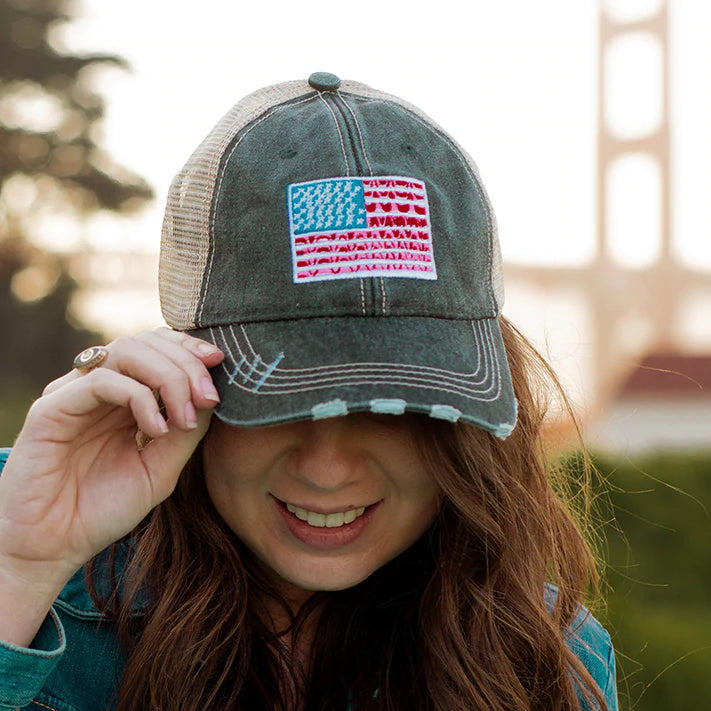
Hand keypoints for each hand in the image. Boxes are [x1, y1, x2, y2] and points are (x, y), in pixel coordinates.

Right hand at [0, 328, 223, 587]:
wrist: (52, 548)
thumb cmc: (103, 509)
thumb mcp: (160, 469)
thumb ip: (185, 432)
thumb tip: (210, 395)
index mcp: (124, 397)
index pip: (158, 348)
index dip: (189, 348)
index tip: (220, 361)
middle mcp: (98, 388)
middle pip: (147, 343)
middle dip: (186, 364)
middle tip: (209, 398)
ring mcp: (74, 394)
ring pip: (126, 353)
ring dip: (167, 377)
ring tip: (185, 416)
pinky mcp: (52, 408)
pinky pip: (101, 381)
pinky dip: (138, 398)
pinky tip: (156, 429)